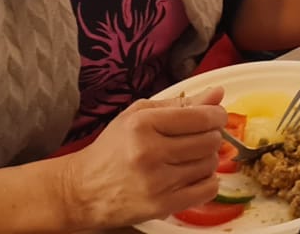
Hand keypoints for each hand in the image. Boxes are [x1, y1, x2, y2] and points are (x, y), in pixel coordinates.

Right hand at [59, 90, 225, 227]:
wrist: (82, 190)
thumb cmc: (112, 148)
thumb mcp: (139, 114)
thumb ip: (180, 103)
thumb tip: (218, 94)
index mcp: (143, 124)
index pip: (201, 117)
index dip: (217, 115)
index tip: (215, 117)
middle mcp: (150, 153)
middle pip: (209, 140)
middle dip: (211, 136)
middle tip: (200, 137)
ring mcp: (156, 182)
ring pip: (210, 164)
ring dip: (207, 159)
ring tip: (189, 157)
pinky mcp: (161, 206)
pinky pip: (206, 191)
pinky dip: (207, 181)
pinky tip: (192, 176)